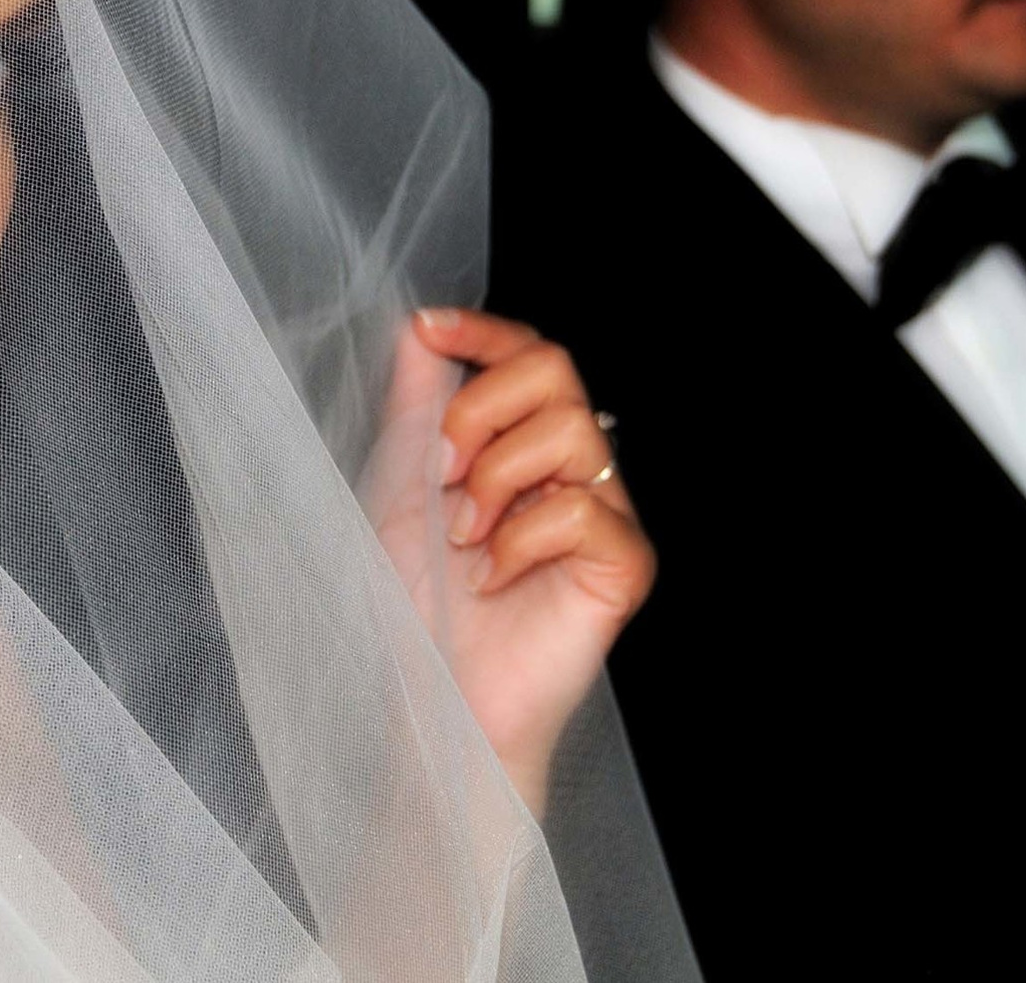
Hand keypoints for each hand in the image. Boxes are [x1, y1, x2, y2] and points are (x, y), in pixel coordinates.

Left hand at [363, 306, 653, 814]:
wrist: (436, 696)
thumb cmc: (419, 605)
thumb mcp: (401, 488)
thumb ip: (417, 407)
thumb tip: (418, 330)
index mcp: (524, 444)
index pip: (528, 354)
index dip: (484, 330)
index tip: (428, 329)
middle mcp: (573, 469)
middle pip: (555, 369)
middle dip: (479, 410)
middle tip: (441, 477)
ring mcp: (605, 514)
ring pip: (572, 429)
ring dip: (495, 479)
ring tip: (466, 539)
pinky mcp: (624, 564)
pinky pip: (583, 510)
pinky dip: (521, 539)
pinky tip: (496, 580)